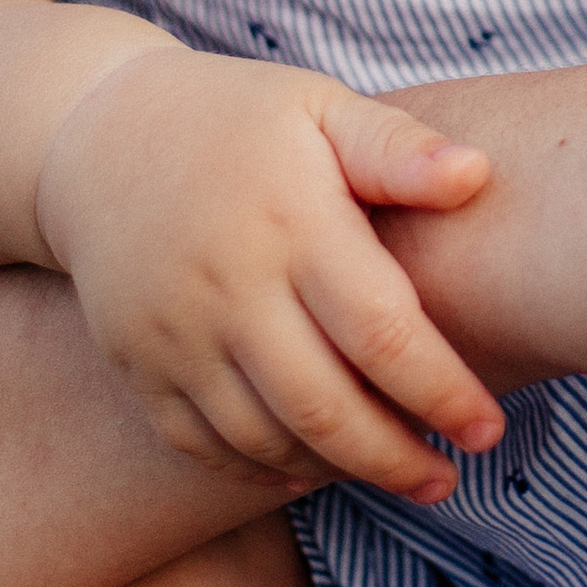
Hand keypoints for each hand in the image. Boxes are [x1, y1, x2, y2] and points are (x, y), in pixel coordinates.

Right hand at [35, 52, 504, 499]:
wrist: (99, 137)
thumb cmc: (238, 118)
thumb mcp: (319, 106)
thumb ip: (396, 147)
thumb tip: (478, 176)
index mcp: (293, 222)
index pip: (381, 333)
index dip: (442, 393)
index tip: (486, 430)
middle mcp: (230, 287)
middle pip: (324, 408)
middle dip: (397, 459)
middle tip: (448, 481)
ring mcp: (176, 334)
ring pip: (264, 439)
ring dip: (337, 471)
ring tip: (397, 475)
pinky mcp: (139, 364)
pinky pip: (201, 445)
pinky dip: (258, 471)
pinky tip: (309, 470)